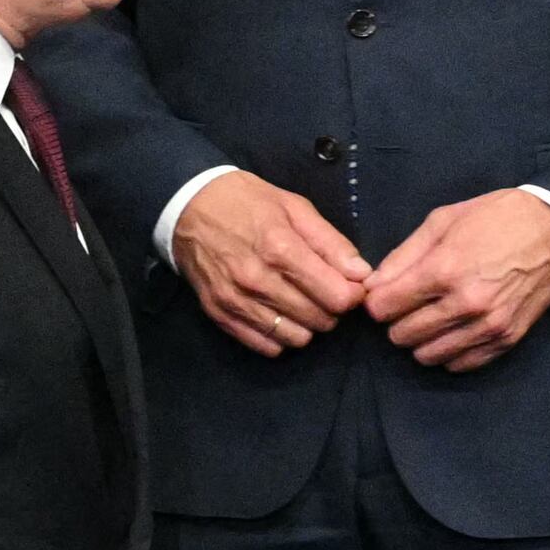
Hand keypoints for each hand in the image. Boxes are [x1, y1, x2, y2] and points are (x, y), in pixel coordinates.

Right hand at [167, 172, 368, 357]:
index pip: (338, 297)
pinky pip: (263, 345)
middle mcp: (257, 281)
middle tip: (324, 292)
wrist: (188, 207)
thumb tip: (362, 275)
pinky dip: (279, 338)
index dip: (353, 294)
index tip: (349, 285)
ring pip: (294, 337)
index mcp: (281, 249)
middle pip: (319, 319)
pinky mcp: (219, 313)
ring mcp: (236, 301)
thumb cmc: (247, 203)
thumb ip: (331, 243)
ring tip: (301, 305)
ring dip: (307, 325)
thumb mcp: (295, 208)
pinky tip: (280, 318)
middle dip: (332, 309)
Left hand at [362, 186, 549, 373]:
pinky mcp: (508, 338)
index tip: (386, 295)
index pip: (383, 309)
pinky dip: (450, 353)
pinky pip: (461, 364)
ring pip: (427, 355)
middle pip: (401, 335)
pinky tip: (452, 333)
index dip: (377, 301)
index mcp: (444, 271)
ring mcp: (489, 325)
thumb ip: (400, 257)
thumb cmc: (495, 219)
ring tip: (431, 319)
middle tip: (409, 306)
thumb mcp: (441, 222)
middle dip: (397, 321)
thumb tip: (370, 287)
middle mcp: (466, 304)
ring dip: (421, 340)